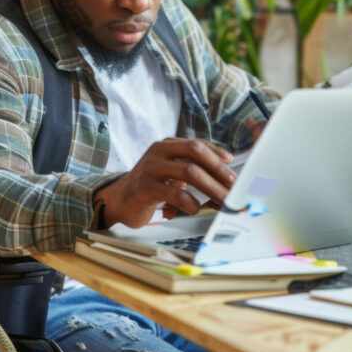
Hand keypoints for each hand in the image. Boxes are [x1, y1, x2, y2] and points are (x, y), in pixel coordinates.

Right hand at [93, 138, 235, 228]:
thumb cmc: (151, 186)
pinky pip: (174, 193)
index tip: (232, 164)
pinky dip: (189, 202)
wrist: (119, 200)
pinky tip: (195, 208)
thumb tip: (224, 181)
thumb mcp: (171, 172)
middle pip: (196, 153)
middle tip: (232, 185)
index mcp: (168, 145)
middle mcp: (159, 152)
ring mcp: (151, 168)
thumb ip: (192, 170)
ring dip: (211, 187)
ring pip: (189, 171)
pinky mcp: (145, 187)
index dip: (217, 153)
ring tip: (222, 200)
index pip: (198, 144)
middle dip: (218, 169)